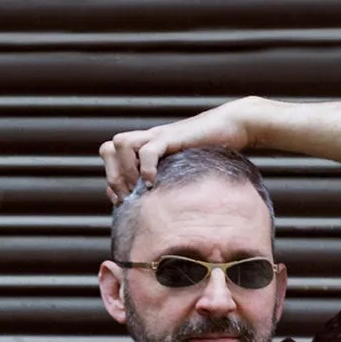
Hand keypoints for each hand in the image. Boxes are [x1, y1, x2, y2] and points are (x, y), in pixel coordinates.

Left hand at [101, 96, 269, 201]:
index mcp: (145, 150)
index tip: (124, 202)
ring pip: (120, 143)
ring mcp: (157, 136)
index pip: (110, 159)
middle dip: (113, 176)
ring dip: (125, 170)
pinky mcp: (171, 136)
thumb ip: (171, 184)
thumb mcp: (184, 172)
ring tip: (141, 188)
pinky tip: (155, 183)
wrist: (233, 126)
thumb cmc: (212, 153)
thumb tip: (164, 215)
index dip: (111, 182)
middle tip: (128, 197)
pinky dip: (146, 168)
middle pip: (107, 149)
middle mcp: (147, 141)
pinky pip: (148, 149)